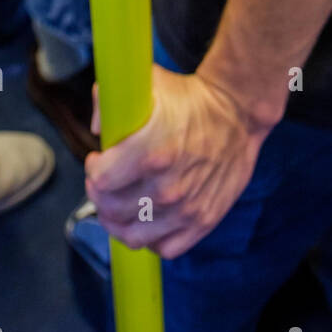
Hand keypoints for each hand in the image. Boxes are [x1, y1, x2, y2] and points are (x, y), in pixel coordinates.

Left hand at [86, 65, 269, 258]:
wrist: (238, 112)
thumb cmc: (191, 98)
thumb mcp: (148, 84)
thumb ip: (111, 99)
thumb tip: (97, 129)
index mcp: (149, 152)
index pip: (100, 180)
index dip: (93, 169)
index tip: (97, 159)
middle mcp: (166, 187)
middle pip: (110, 210)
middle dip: (100, 194)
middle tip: (105, 181)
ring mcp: (185, 209)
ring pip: (132, 236)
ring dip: (118, 221)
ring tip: (120, 204)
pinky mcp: (203, 221)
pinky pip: (165, 248)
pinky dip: (150, 239)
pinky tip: (147, 219)